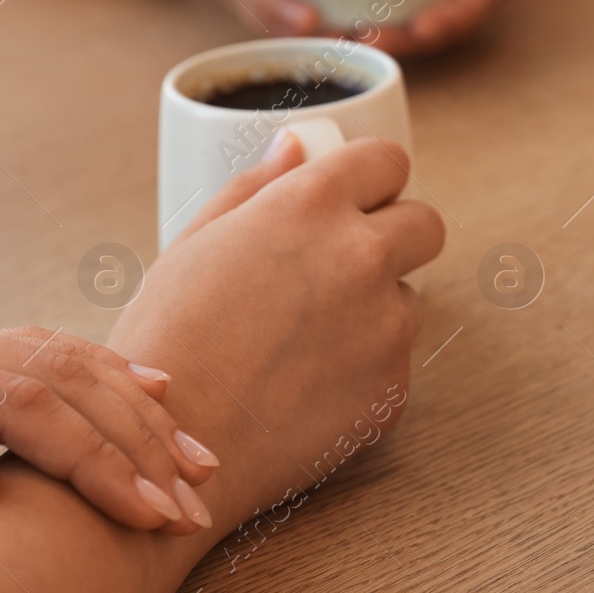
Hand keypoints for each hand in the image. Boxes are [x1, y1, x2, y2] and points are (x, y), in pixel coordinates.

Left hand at [0, 320, 213, 530]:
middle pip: (62, 377)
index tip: (149, 514)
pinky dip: (108, 372)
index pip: (25, 404)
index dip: (96, 459)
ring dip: (140, 413)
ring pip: (67, 359)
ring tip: (193, 465)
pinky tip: (153, 390)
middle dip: (139, 444)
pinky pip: (49, 348)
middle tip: (191, 504)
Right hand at [107, 132, 443, 533]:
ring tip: (303, 339)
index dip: (371, 180)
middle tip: (343, 266)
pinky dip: (364, 367)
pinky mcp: (394, 385)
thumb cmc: (167, 341)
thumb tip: (295, 146)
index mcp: (311, 207)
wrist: (172, 446)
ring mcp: (386, 324)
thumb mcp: (194, 243)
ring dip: (375, 307)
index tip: (358, 197)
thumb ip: (256, 186)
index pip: (387, 161)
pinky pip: (395, 359)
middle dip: (395, 236)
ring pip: (408, 297)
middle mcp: (362, 256)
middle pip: (425, 224)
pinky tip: (306, 384)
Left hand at [366, 0, 543, 56]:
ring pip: (438, 23)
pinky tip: (352, 24)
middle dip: (413, 40)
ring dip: (397, 38)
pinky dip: (393, 21)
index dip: (451, 18)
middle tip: (363, 40)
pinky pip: (424, 9)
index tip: (416, 29)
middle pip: (457, 21)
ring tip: (348, 39)